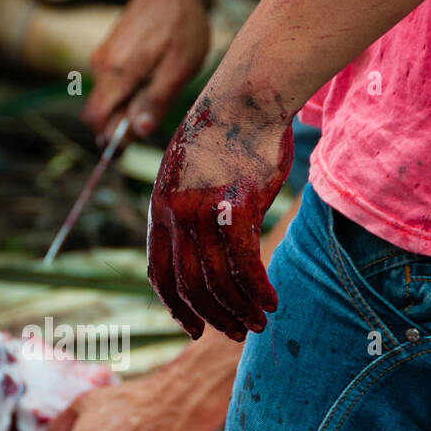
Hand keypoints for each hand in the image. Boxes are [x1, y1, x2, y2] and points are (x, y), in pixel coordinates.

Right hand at [81, 0, 209, 141]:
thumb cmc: (179, 25)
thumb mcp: (179, 69)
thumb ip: (155, 101)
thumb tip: (137, 132)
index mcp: (116, 75)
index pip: (95, 120)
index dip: (111, 136)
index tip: (135, 134)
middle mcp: (101, 67)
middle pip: (101, 112)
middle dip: (123, 119)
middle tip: (155, 106)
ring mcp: (102, 58)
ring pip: (108, 97)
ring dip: (129, 101)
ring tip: (159, 81)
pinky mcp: (108, 51)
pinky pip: (113, 82)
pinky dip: (129, 86)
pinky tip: (152, 70)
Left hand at [147, 94, 293, 340]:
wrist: (245, 96)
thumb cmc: (226, 135)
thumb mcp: (190, 175)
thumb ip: (190, 211)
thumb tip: (201, 245)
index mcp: (159, 210)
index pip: (159, 274)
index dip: (176, 307)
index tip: (193, 329)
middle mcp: (175, 215)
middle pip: (190, 285)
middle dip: (213, 317)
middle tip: (236, 334)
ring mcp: (203, 211)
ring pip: (219, 280)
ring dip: (240, 309)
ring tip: (258, 324)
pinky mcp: (236, 205)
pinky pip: (245, 263)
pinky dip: (258, 289)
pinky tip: (271, 302)